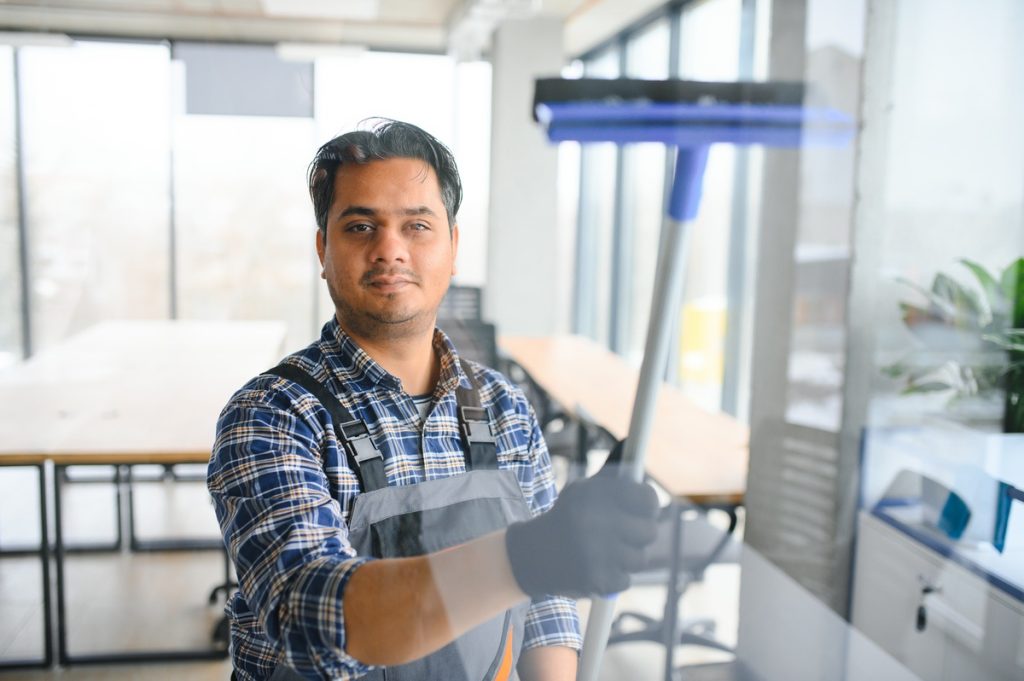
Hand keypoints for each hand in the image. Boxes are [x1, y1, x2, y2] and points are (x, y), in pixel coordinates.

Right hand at [504, 469, 658, 597]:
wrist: (532, 555)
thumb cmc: (568, 518)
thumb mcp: (582, 491)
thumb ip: (611, 476)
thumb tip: (630, 444)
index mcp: (594, 494)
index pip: (647, 498)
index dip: (649, 506)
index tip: (644, 511)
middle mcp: (596, 521)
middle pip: (649, 531)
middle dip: (639, 535)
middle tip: (624, 534)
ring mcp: (596, 552)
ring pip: (640, 559)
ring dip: (627, 558)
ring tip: (606, 552)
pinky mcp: (596, 579)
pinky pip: (625, 580)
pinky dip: (614, 578)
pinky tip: (596, 568)